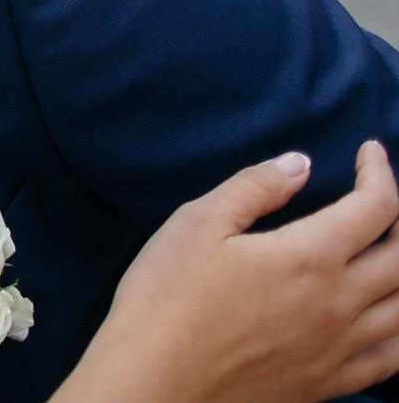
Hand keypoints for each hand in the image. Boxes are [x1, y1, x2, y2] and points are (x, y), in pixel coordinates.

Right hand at [57, 141, 398, 402]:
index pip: (375, 207)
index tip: (368, 152)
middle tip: (381, 200)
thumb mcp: (196, 223)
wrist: (156, 380)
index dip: (380, 172)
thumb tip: (299, 165)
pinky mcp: (328, 383)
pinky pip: (390, 359)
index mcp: (310, 257)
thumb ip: (253, 188)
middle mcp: (339, 304)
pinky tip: (388, 318)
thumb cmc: (167, 298)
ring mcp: (338, 348)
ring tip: (391, 252)